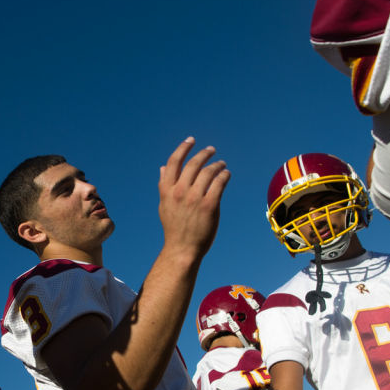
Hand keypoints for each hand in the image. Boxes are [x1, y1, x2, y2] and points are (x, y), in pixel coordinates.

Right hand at [158, 137, 229, 260]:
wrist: (182, 249)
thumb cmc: (174, 228)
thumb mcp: (164, 205)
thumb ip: (164, 185)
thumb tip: (162, 168)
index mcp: (167, 190)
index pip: (174, 162)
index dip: (183, 148)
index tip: (191, 140)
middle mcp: (179, 191)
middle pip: (193, 164)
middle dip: (204, 154)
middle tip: (211, 150)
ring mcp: (194, 198)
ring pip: (208, 172)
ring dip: (217, 165)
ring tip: (222, 164)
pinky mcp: (209, 205)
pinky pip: (219, 183)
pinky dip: (224, 176)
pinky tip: (226, 175)